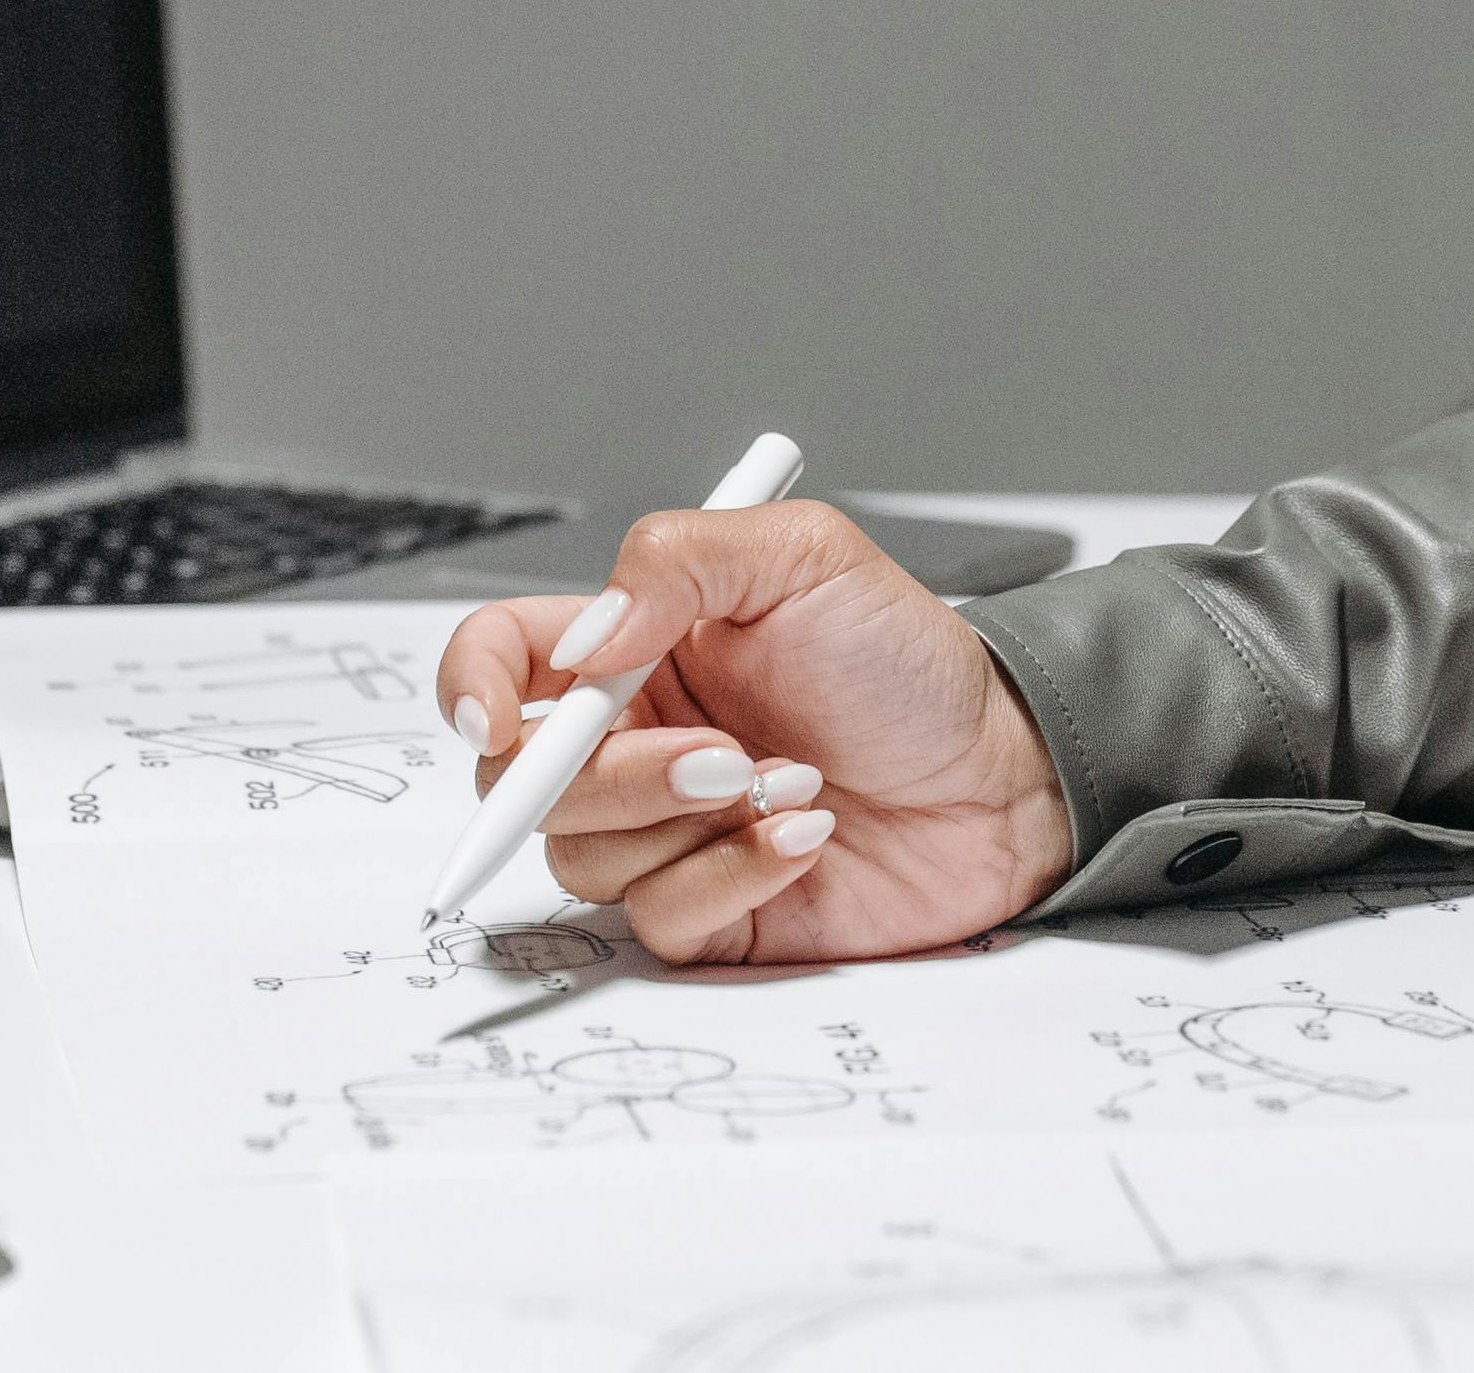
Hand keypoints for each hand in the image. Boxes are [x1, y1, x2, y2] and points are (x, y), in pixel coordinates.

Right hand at [432, 501, 1074, 964]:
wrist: (1006, 770)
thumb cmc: (907, 660)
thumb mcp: (803, 556)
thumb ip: (677, 560)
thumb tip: (583, 641)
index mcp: (631, 650)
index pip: (499, 661)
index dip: (468, 686)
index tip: (497, 715)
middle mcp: (633, 742)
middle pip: (526, 780)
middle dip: (614, 774)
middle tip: (722, 755)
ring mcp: (667, 831)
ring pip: (585, 858)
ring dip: (690, 823)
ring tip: (794, 782)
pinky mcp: (711, 910)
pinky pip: (663, 918)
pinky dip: (735, 875)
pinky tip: (808, 834)